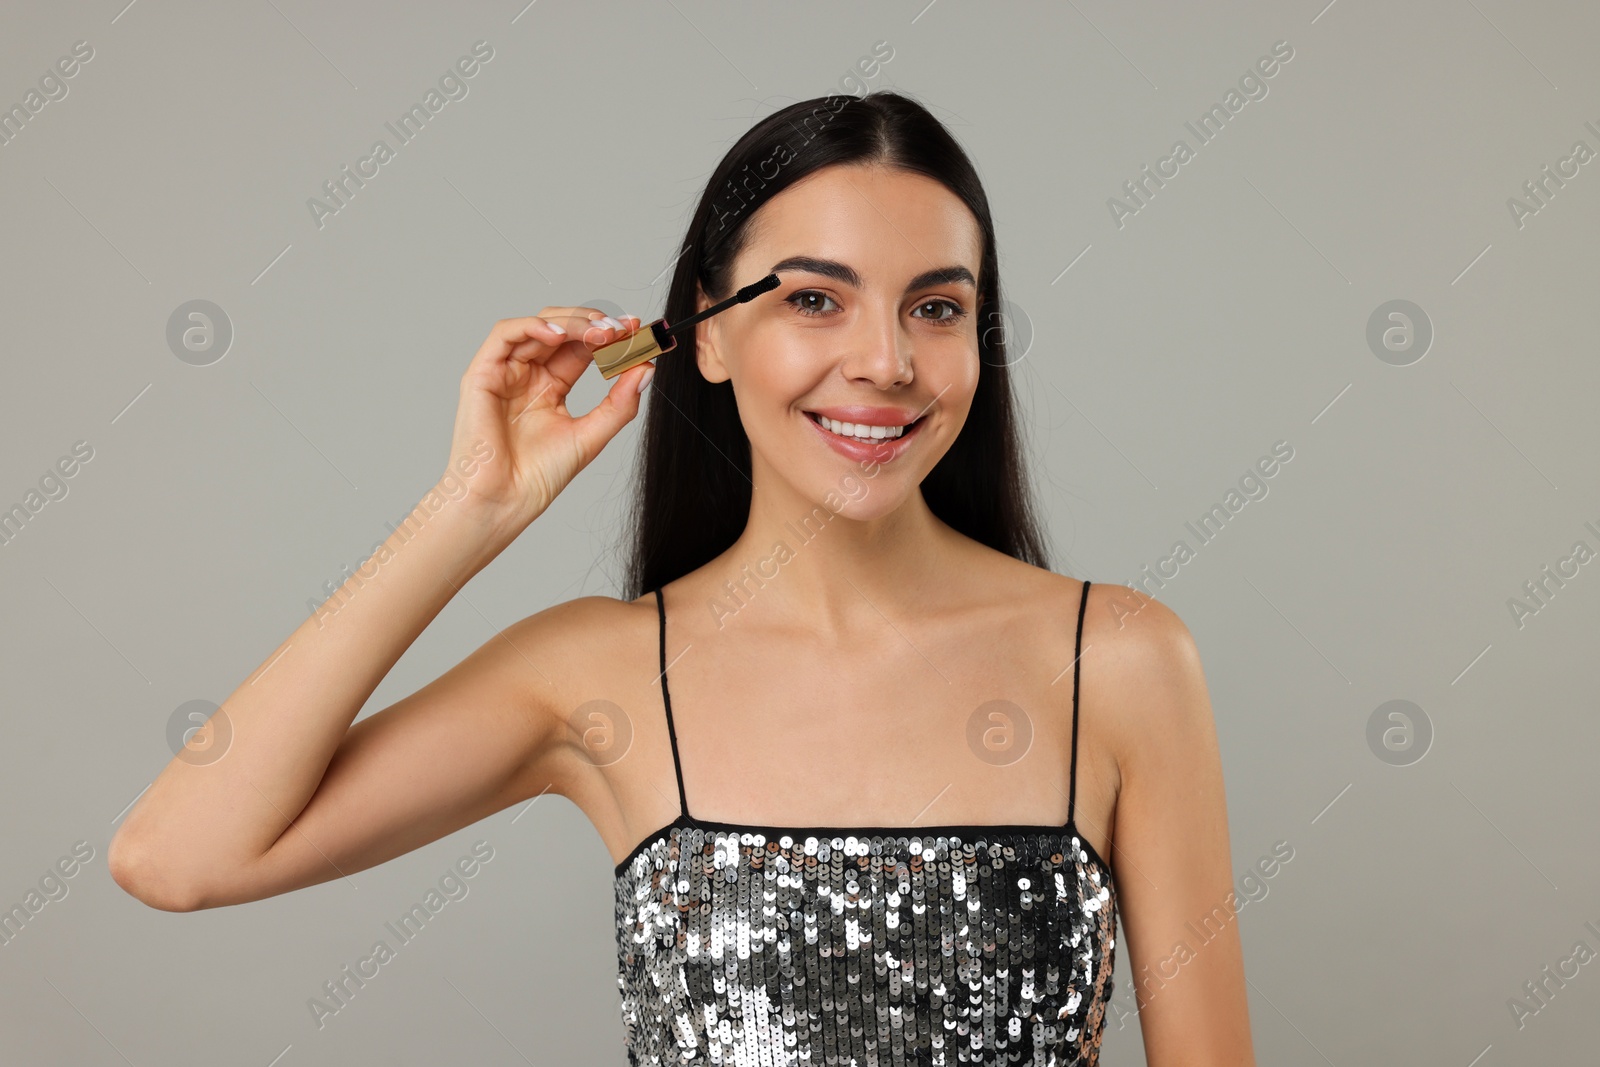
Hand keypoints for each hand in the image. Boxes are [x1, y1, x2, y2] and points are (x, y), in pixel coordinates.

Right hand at [442, 308, 652, 531]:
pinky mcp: (483, 372)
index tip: (637, 330)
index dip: (609, 335)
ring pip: (538, 325)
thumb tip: (646, 369)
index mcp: (551, 386)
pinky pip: (506, 333)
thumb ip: (619, 403)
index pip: (582, 348)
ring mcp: (505, 371)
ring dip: (572, 322)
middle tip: (622, 329)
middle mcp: (528, 374)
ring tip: (600, 333)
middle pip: (563, 330)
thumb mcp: (592, 435)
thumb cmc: (539, 476)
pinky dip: (533, 326)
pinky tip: (560, 335)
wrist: (504, 500)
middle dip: (594, 324)